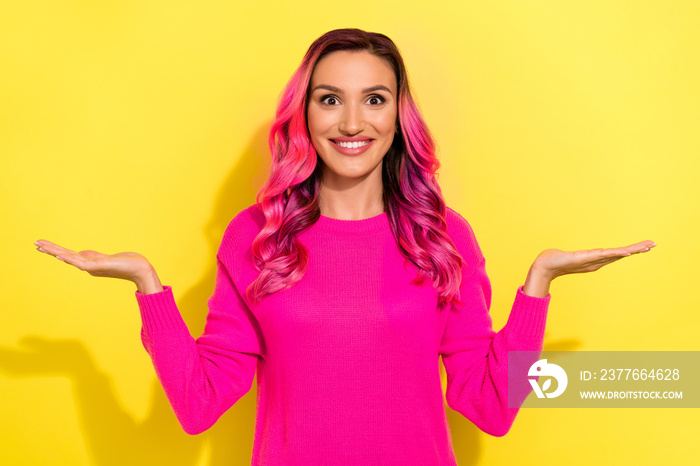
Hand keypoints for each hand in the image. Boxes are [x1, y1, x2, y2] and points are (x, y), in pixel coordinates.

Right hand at [34, 239, 152, 282]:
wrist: (140, 269)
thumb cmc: (126, 264)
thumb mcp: (106, 258)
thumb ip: (93, 256)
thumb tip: (81, 253)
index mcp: (89, 264)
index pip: (69, 255)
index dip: (56, 249)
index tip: (43, 244)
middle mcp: (88, 266)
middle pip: (66, 256)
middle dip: (50, 249)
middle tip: (35, 244)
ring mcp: (92, 267)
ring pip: (70, 258)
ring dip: (55, 252)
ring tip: (41, 246)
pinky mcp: (99, 266)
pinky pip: (81, 263)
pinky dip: (69, 259)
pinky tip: (59, 255)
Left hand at [533, 240, 655, 279]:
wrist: (544, 266)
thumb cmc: (555, 261)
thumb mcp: (569, 256)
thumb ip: (574, 256)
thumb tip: (573, 255)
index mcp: (595, 260)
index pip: (616, 254)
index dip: (629, 250)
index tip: (644, 246)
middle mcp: (596, 261)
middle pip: (620, 254)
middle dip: (637, 249)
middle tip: (653, 244)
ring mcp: (592, 260)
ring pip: (616, 254)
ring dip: (632, 250)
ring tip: (646, 246)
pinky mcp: (586, 258)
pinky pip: (604, 255)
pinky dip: (616, 254)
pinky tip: (626, 252)